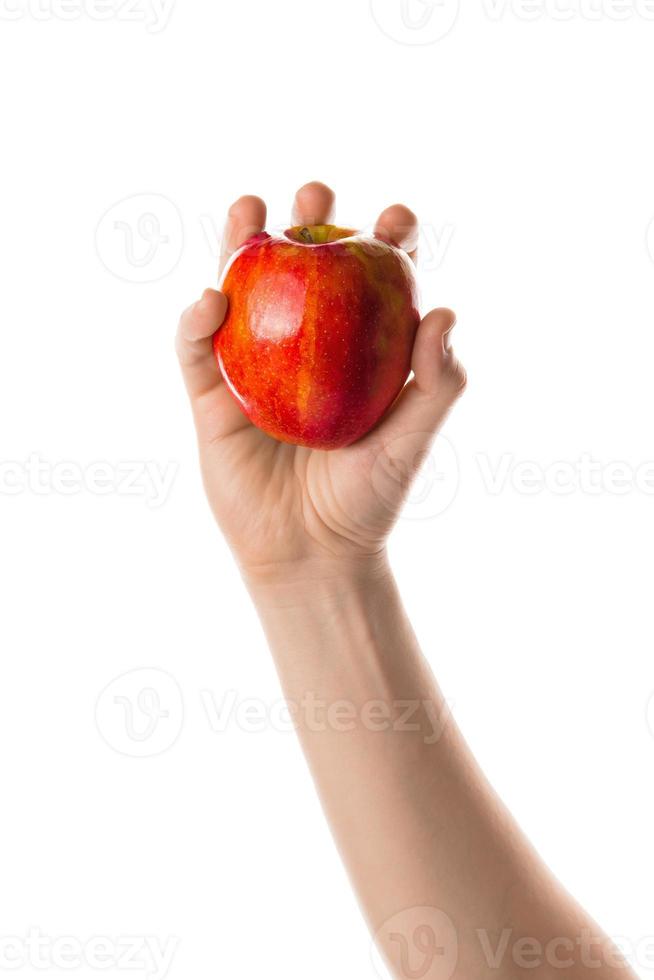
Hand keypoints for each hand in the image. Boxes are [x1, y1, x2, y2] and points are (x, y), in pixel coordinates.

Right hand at [176, 182, 465, 586]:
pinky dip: (197, 321)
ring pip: (240, 293)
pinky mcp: (210, 396)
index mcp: (352, 352)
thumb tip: (445, 313)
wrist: (311, 553)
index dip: (383, 243)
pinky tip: (213, 299)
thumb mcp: (412, 440)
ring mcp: (250, 368)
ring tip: (251, 207)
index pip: (368, 285)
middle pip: (300, 272)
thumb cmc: (367, 498)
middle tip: (317, 196)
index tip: (397, 221)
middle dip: (308, 223)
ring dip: (240, 245)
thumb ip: (438, 383)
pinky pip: (196, 349)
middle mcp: (299, 349)